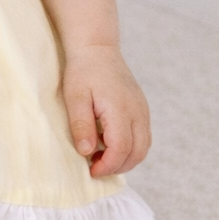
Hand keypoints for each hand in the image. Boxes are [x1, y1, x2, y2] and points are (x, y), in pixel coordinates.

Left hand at [62, 45, 151, 177]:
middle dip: (118, 167)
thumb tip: (86, 152)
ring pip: (143, 147)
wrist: (97, 49)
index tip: (91, 170)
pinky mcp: (142, 109)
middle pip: (138, 153)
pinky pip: (143, 137)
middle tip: (95, 167)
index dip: (108, 166)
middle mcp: (138, 112)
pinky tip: (109, 144)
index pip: (121, 149)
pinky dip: (130, 148)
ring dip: (125, 159)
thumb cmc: (83, 71)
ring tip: (101, 157)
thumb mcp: (75, 97)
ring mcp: (143, 110)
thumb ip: (81, 125)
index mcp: (121, 109)